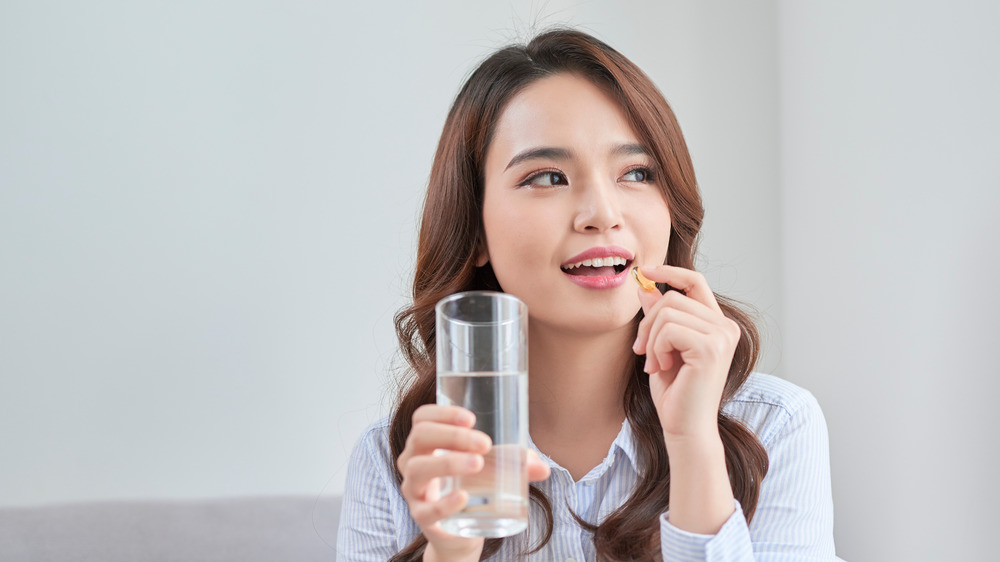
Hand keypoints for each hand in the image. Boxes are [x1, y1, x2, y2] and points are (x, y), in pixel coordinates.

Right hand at [396, 404, 550, 560]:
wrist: (461, 532)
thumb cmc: (473, 487)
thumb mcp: (493, 469)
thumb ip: (516, 463)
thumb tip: (543, 467)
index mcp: (427, 443)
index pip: (422, 418)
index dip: (442, 413)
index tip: (472, 418)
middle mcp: (413, 462)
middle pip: (420, 437)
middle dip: (452, 435)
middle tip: (484, 443)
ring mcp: (414, 491)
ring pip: (418, 469)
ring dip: (449, 462)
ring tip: (478, 464)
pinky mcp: (422, 518)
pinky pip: (426, 510)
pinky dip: (445, 503)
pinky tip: (463, 497)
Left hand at [631, 265, 740, 442]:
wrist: (685, 428)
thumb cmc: (675, 394)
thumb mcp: (662, 347)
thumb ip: (659, 318)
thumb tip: (645, 288)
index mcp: (718, 325)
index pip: (695, 282)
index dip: (669, 272)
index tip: (644, 272)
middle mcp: (726, 327)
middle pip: (672, 297)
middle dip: (647, 323)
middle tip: (640, 351)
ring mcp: (722, 336)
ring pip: (667, 312)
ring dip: (650, 339)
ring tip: (654, 364)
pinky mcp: (711, 348)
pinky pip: (668, 329)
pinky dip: (656, 348)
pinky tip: (661, 368)